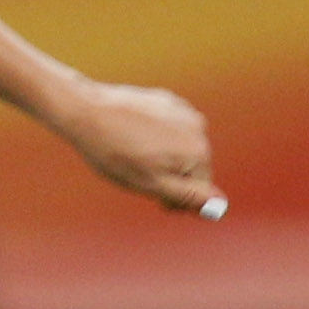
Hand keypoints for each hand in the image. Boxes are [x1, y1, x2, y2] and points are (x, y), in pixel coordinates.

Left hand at [53, 78, 217, 214]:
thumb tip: (221, 206)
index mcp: (198, 153)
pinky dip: (155, 138)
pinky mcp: (168, 101)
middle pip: (193, 169)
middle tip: (138, 177)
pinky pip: (169, 130)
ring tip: (132, 155)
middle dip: (170, 179)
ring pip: (179, 149)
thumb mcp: (151, 184)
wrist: (87, 111)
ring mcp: (183, 112)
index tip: (154, 199)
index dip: (176, 200)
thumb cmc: (115, 153)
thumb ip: (188, 197)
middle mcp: (198, 129)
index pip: (201, 192)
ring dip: (162, 159)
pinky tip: (131, 137)